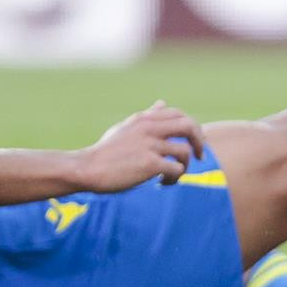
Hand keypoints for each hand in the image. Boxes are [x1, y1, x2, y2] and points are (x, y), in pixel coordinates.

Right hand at [74, 101, 205, 193]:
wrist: (86, 168)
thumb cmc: (105, 151)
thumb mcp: (126, 127)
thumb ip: (147, 116)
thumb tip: (162, 102)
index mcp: (145, 118)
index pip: (179, 114)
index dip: (192, 127)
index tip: (193, 142)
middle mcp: (149, 128)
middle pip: (189, 126)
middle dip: (199, 141)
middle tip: (200, 156)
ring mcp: (150, 145)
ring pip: (185, 151)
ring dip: (185, 166)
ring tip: (172, 176)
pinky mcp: (150, 163)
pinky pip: (177, 169)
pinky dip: (175, 178)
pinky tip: (162, 183)